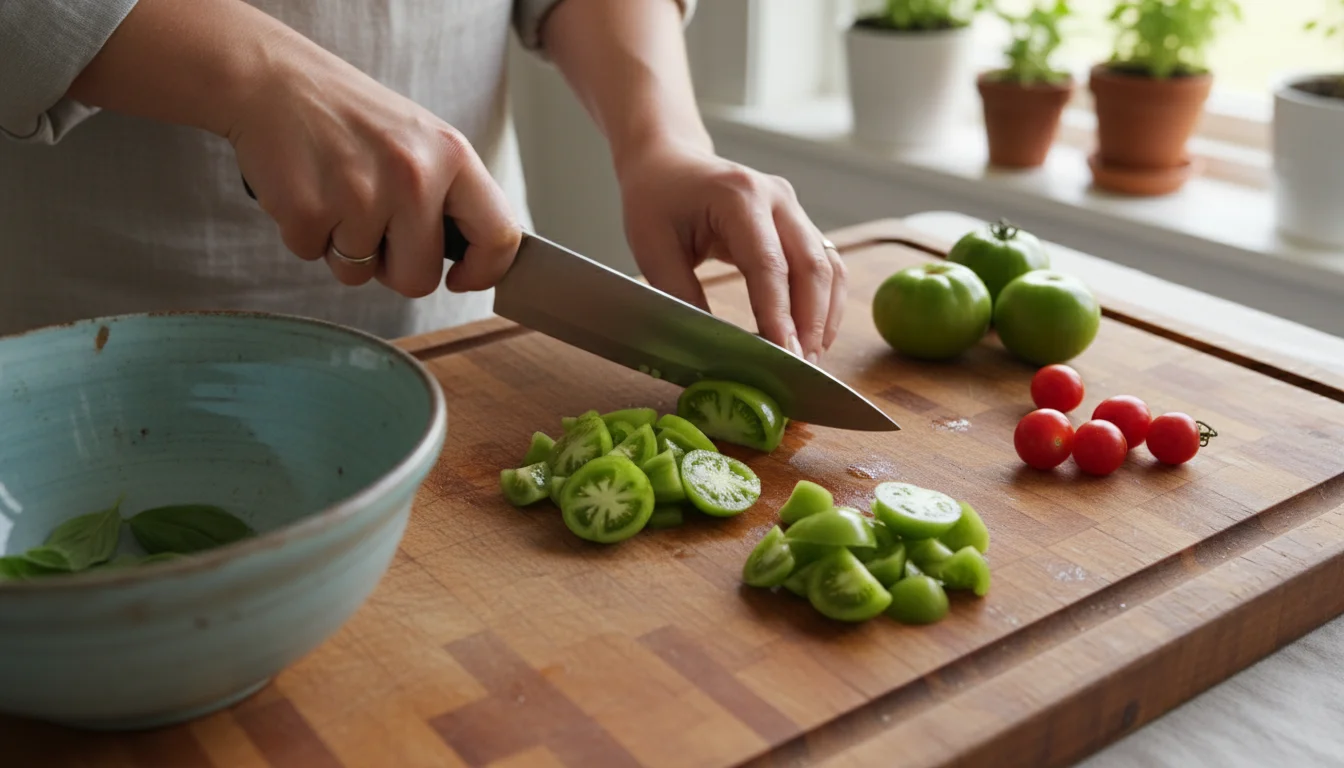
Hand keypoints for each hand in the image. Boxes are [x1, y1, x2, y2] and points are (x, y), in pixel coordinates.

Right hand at [226, 33, 520, 296]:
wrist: (271, 78)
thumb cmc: (349, 117)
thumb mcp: (419, 140)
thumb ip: (449, 195)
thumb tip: (473, 260)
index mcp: (451, 156)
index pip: (499, 235)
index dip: (484, 271)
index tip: (461, 279)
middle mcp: (414, 176)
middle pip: (420, 279)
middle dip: (393, 268)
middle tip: (372, 226)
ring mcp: (361, 194)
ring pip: (360, 273)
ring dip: (342, 246)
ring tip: (334, 192)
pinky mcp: (309, 210)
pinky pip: (313, 256)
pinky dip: (305, 233)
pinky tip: (306, 188)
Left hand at [615, 142, 845, 362]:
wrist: (668, 161)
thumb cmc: (655, 200)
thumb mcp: (653, 249)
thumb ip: (682, 296)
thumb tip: (714, 346)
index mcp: (738, 196)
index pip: (769, 265)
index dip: (779, 315)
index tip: (785, 356)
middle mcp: (776, 198)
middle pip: (811, 267)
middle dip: (810, 323)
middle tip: (800, 368)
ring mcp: (793, 208)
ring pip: (827, 267)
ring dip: (824, 316)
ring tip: (809, 358)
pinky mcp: (798, 222)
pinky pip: (825, 264)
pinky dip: (825, 302)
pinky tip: (814, 333)